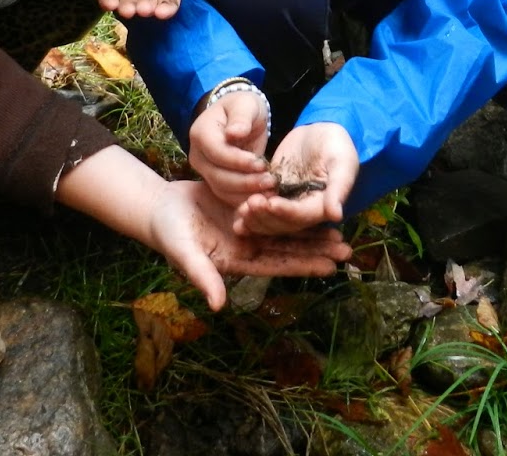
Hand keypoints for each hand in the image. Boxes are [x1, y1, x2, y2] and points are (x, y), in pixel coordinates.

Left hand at [89, 0, 215, 18]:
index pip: (168, 2)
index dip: (166, 9)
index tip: (163, 12)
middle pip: (148, 6)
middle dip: (146, 9)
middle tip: (144, 9)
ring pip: (127, 5)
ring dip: (127, 10)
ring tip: (127, 9)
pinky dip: (107, 2)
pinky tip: (109, 3)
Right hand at [147, 179, 350, 309]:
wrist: (159, 206)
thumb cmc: (168, 234)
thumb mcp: (184, 254)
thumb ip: (202, 276)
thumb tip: (218, 306)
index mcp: (239, 260)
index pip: (277, 265)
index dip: (302, 266)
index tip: (329, 268)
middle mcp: (249, 245)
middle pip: (288, 248)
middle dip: (317, 249)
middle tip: (347, 249)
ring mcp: (249, 225)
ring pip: (286, 228)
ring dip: (310, 229)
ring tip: (338, 228)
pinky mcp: (247, 204)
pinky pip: (275, 206)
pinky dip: (292, 205)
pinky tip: (313, 200)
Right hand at [189, 90, 273, 206]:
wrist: (239, 118)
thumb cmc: (242, 107)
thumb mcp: (245, 105)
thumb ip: (241, 118)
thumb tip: (234, 133)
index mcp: (201, 132)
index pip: (217, 152)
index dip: (238, 161)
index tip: (261, 163)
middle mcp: (197, 154)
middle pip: (218, 176)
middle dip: (245, 181)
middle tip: (270, 181)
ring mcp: (203, 170)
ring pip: (222, 189)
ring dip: (247, 193)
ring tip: (270, 189)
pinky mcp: (214, 181)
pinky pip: (227, 195)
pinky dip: (245, 199)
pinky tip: (264, 196)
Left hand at [236, 122, 358, 236]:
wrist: (322, 129)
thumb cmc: (337, 144)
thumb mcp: (342, 163)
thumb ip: (339, 188)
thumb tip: (336, 215)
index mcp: (322, 205)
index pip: (302, 215)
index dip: (286, 212)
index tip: (271, 203)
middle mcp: (304, 209)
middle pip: (283, 223)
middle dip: (266, 217)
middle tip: (250, 205)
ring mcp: (288, 202)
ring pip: (270, 219)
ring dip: (256, 219)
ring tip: (242, 210)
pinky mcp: (274, 192)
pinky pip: (261, 206)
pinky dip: (250, 212)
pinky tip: (237, 213)